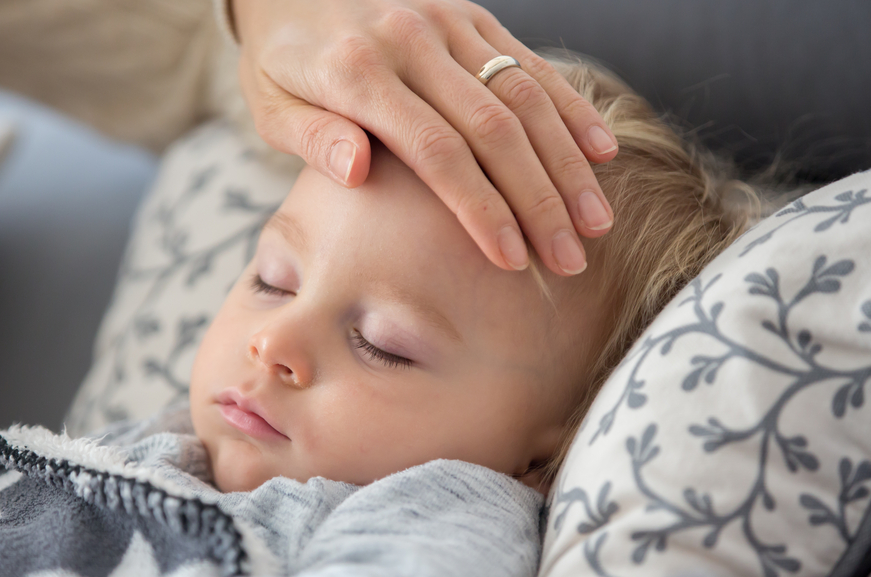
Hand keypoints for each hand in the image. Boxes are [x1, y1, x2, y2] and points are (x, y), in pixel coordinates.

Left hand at [231, 0, 618, 275]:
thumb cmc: (279, 60)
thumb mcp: (270, 104)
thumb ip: (312, 138)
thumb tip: (359, 173)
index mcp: (356, 71)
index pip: (434, 150)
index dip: (480, 208)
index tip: (513, 259)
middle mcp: (410, 40)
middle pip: (493, 128)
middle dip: (539, 199)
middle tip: (570, 259)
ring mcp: (446, 21)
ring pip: (523, 95)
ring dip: (566, 162)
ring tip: (596, 222)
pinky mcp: (469, 13)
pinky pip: (528, 60)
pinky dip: (569, 107)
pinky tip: (600, 152)